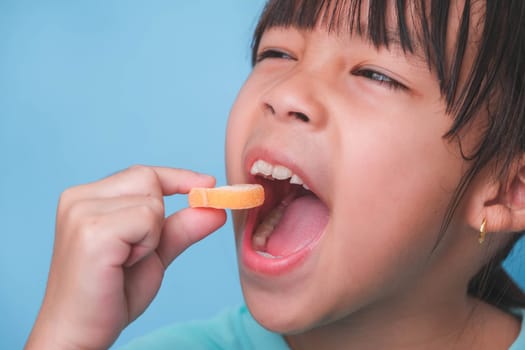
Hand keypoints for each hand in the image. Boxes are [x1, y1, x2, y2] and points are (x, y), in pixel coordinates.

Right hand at [25, 166, 226, 349]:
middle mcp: (79, 198)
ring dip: (152, 235)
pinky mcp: (92, 233)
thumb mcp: (153, 253)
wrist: (80, 334)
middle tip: (136, 252)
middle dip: (157, 215)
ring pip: (152, 202)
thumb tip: (216, 208)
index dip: (178, 178)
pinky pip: (148, 220)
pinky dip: (148, 244)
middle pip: (148, 179)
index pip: (143, 173)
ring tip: (125, 261)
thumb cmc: (111, 294)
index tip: (208, 184)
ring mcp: (82, 213)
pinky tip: (123, 265)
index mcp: (86, 198)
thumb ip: (182, 228)